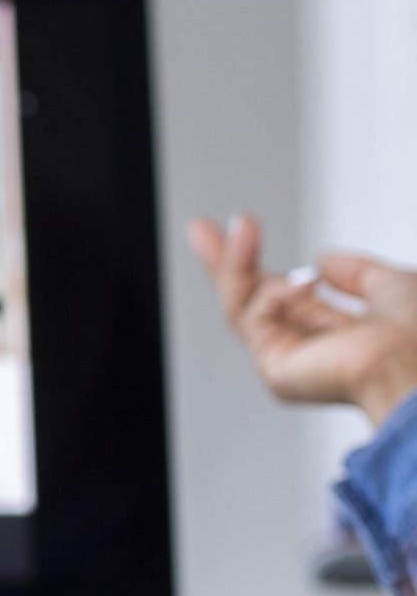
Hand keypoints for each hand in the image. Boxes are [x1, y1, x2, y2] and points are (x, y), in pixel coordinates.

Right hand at [188, 214, 416, 424]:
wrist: (416, 365)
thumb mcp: (393, 285)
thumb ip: (357, 273)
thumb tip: (322, 259)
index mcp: (335, 333)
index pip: (282, 293)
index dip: (259, 261)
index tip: (243, 228)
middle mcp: (308, 349)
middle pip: (248, 300)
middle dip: (224, 261)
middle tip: (200, 227)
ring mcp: (288, 361)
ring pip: (240, 305)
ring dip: (234, 262)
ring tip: (244, 225)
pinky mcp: (275, 370)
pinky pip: (256, 317)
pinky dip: (276, 294)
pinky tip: (305, 283)